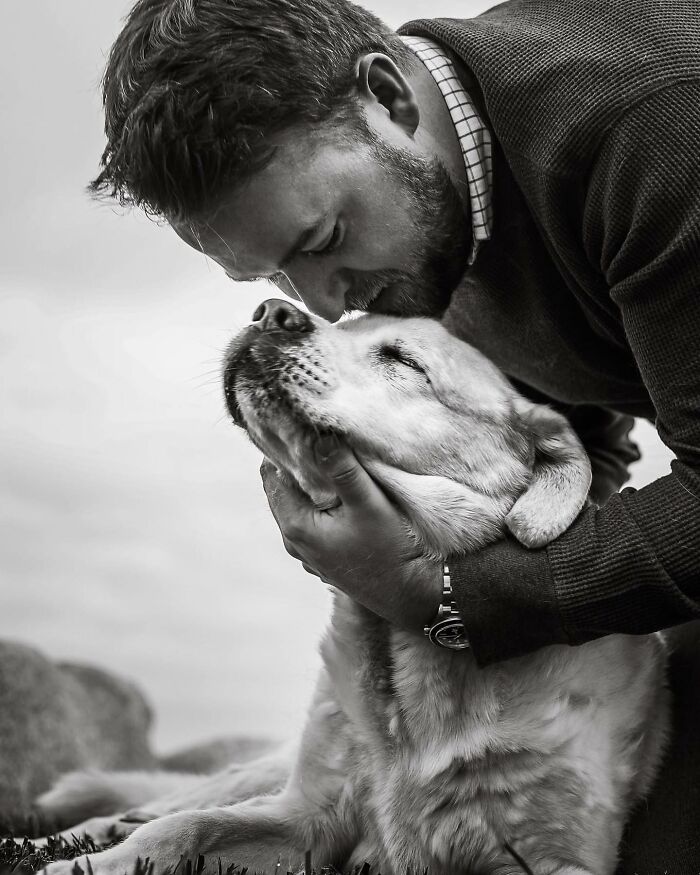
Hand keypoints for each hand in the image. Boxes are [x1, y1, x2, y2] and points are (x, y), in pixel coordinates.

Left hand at [260, 435, 442, 632]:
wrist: (413, 595)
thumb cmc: (392, 550)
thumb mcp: (368, 503)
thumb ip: (342, 469)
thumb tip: (318, 434)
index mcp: (295, 525)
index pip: (272, 474)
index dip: (285, 448)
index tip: (305, 427)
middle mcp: (294, 541)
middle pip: (283, 489)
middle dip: (299, 464)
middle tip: (320, 438)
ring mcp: (308, 553)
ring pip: (298, 505)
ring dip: (311, 484)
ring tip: (333, 462)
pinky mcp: (324, 558)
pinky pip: (313, 521)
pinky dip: (321, 504)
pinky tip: (342, 494)